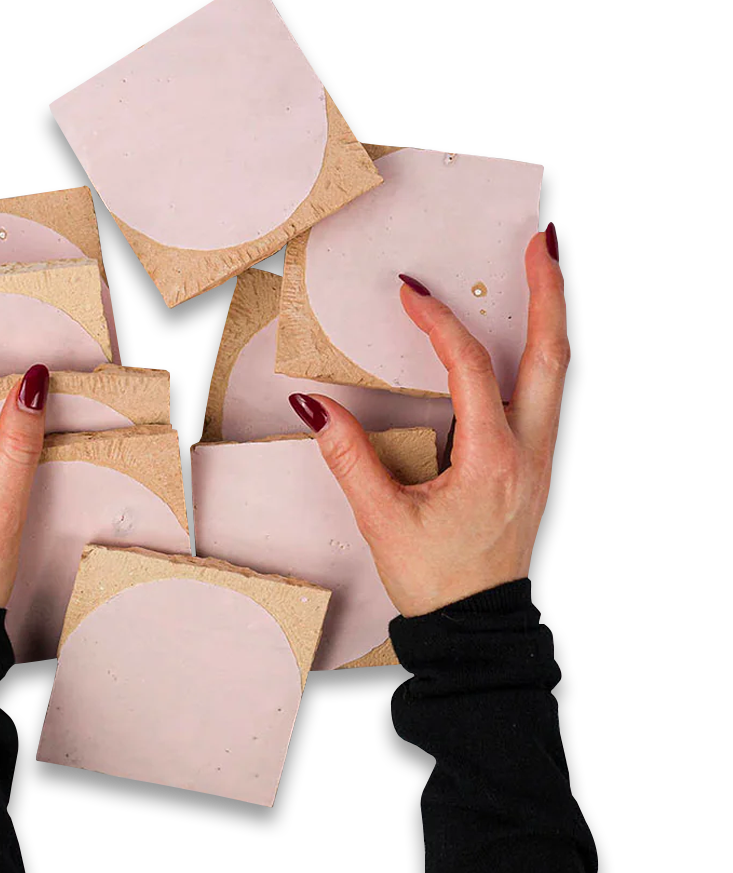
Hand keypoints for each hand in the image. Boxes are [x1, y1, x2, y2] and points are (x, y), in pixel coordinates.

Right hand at [289, 227, 566, 616]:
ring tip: (542, 274)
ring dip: (552, 319)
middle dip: (549, 292)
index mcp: (493, 461)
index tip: (411, 292)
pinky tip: (523, 343)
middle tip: (540, 243)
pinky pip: (547, 395)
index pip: (470, 370)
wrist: (477, 628)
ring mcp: (540, 458)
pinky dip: (541, 355)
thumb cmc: (439, 580)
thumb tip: (315, 407)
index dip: (439, 324)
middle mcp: (529, 452)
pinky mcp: (535, 466)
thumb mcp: (383, 519)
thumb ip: (349, 457)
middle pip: (552, 355)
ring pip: (558, 373)